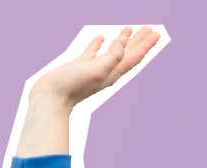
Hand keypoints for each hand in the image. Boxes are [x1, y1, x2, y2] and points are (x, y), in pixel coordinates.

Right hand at [30, 27, 160, 108]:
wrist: (51, 98)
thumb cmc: (73, 86)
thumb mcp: (98, 69)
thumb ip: (114, 56)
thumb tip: (126, 40)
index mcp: (113, 72)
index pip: (134, 56)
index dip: (146, 45)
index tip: (156, 33)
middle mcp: (106, 70)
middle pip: (128, 53)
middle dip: (139, 41)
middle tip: (150, 29)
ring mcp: (92, 68)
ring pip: (112, 51)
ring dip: (122, 41)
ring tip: (129, 30)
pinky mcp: (79, 65)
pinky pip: (92, 52)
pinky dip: (98, 44)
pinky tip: (101, 38)